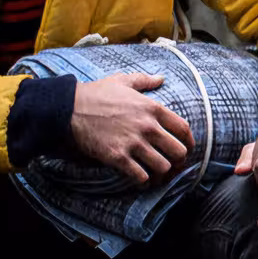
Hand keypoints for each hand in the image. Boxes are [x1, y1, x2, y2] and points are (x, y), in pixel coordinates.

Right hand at [71, 73, 193, 184]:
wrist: (68, 109)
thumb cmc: (96, 94)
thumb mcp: (122, 81)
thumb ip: (145, 80)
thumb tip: (161, 78)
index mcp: (153, 108)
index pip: (184, 129)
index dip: (189, 142)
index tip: (186, 148)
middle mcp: (147, 127)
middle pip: (178, 152)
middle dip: (177, 160)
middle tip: (171, 163)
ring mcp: (133, 143)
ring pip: (162, 167)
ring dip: (160, 172)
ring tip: (156, 173)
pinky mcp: (118, 157)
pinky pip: (141, 176)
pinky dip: (143, 180)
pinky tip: (140, 178)